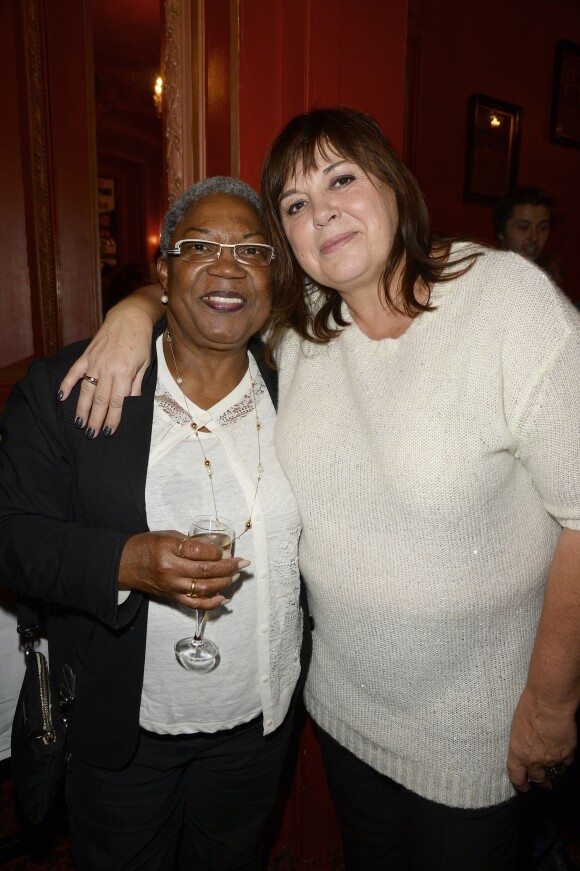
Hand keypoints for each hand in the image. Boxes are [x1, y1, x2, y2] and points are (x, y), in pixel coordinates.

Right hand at [57, 295, 156, 435]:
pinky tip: (61, 397)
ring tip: (79, 424)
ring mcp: (95, 362)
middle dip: (95, 420)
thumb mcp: (145, 364)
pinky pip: (74, 372)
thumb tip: (132, 404)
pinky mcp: (86, 355)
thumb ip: (137, 384)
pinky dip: (66, 384)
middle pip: (100, 400)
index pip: (118, 402)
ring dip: (82, 409)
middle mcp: (108, 369)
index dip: (113, 419)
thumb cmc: (140, 342)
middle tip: (91, 435)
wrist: (130, 317)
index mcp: (125, 373)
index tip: (108, 432)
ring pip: (86, 390)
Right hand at [118, 531, 249, 610]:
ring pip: (203, 588)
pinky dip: (211, 603)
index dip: (217, 553)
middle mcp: (170, 570)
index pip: (198, 552)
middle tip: (242, 563)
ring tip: (235, 576)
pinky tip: (223, 597)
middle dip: (228, 568)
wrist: (124, 564)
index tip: (228, 551)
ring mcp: (171, 586)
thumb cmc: (145, 546)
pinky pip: (194, 604)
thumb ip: (193, 541)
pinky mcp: (171, 597)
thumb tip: (218, 544)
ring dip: (223, 583)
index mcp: (167, 549)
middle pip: (205, 571)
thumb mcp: (168, 535)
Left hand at [507, 685, 576, 791]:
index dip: (520, 786)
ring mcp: (552, 760)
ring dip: (554, 765)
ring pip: (554, 769)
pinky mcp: (567, 754)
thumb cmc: (529, 709)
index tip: (524, 789)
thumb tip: (526, 750)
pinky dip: (565, 757)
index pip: (516, 777)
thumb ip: (522, 744)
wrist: (549, 703)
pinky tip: (563, 746)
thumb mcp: (517, 729)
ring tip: (554, 756)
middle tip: (545, 784)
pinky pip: (567, 761)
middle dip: (541, 783)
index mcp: (517, 753)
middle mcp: (534, 761)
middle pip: (538, 779)